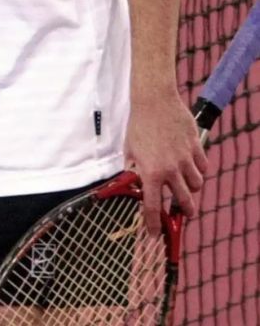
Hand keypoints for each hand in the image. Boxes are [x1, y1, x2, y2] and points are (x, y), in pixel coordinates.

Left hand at [125, 92, 207, 234]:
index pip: (153, 206)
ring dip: (191, 187)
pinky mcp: (196, 148)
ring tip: (185, 182)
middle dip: (185, 212)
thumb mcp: (129, 149)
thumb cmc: (138, 124)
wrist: (153, 100)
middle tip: (183, 212)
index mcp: (150, 172)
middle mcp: (170, 170)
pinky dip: (198, 168)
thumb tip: (132, 185)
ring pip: (197, 185)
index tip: (154, 234)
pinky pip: (203, 166)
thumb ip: (132, 170)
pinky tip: (191, 163)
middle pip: (185, 203)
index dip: (154, 224)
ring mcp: (185, 159)